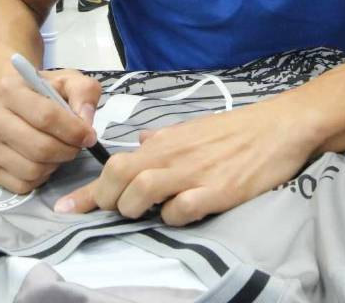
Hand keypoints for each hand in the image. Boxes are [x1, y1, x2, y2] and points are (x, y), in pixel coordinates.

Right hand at [0, 64, 101, 192]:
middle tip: (76, 146)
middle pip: (40, 147)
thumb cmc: (43, 92)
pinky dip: (40, 178)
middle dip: (67, 150)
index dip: (74, 130)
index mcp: (9, 90)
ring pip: (31, 169)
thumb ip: (84, 93)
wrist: (13, 103)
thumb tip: (85, 122)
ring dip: (55, 164)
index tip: (89, 136)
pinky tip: (43, 161)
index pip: (46, 117)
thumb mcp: (68, 81)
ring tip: (59, 150)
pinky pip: (22, 185)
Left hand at [55, 96, 315, 225]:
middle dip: (106, 200)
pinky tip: (182, 214)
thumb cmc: (237, 129)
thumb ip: (164, 140)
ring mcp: (195, 173)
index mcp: (165, 141)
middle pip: (119, 177)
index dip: (87, 191)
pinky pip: (181, 210)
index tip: (64, 208)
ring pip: (141, 192)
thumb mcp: (194, 128)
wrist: (280, 127)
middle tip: (112, 211)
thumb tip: (140, 145)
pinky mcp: (218, 191)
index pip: (114, 164)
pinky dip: (173, 217)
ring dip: (134, 208)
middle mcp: (173, 155)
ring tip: (144, 212)